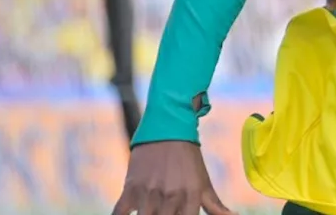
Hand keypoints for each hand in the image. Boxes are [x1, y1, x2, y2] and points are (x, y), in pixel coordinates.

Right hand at [112, 141, 234, 214]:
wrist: (167, 129)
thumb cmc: (188, 160)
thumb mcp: (203, 183)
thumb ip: (216, 207)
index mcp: (191, 198)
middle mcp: (170, 197)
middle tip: (164, 214)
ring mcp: (149, 194)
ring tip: (151, 213)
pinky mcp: (130, 188)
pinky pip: (119, 214)